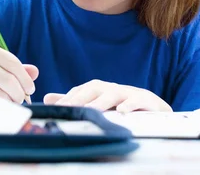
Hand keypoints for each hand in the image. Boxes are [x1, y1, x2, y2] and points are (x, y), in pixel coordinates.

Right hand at [0, 42, 37, 104]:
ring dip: (9, 103)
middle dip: (19, 94)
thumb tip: (35, 72)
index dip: (25, 78)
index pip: (13, 63)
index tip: (30, 89)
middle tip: (20, 100)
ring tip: (8, 103)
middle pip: (9, 81)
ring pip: (0, 95)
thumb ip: (10, 66)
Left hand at [43, 80, 171, 112]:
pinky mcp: (143, 99)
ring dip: (101, 102)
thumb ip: (74, 100)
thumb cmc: (120, 103)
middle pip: (93, 89)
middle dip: (80, 98)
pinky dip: (129, 104)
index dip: (68, 99)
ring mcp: (127, 92)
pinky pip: (135, 101)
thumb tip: (47, 98)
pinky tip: (122, 111)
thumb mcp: (97, 102)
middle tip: (67, 109)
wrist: (152, 105)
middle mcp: (110, 88)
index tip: (56, 109)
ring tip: (91, 110)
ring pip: (112, 94)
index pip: (80, 91)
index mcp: (98, 88)